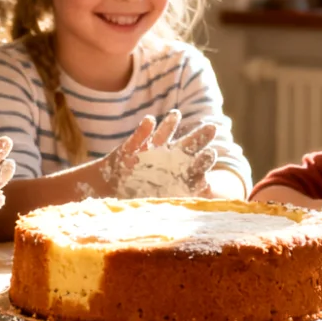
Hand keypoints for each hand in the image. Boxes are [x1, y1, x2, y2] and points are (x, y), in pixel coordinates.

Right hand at [89, 111, 218, 197]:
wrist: (109, 198)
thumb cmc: (140, 206)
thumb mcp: (165, 205)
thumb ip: (186, 195)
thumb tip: (208, 188)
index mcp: (179, 176)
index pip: (197, 166)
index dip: (204, 159)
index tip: (210, 154)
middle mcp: (167, 161)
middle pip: (187, 146)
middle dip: (199, 137)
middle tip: (212, 128)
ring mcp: (149, 152)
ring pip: (163, 136)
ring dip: (170, 125)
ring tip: (177, 114)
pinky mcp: (130, 148)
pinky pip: (138, 136)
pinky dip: (144, 128)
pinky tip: (150, 120)